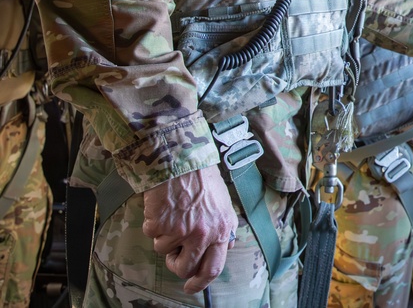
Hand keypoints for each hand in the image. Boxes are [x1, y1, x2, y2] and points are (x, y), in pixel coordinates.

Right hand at [142, 165, 237, 293]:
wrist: (180, 159)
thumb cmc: (201, 179)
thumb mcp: (223, 204)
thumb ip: (225, 227)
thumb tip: (228, 246)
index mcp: (222, 230)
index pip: (214, 268)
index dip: (200, 282)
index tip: (190, 288)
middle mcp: (203, 234)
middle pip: (185, 268)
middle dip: (176, 265)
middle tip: (173, 255)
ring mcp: (181, 230)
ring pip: (164, 251)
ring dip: (164, 237)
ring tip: (172, 213)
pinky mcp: (161, 224)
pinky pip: (151, 235)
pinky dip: (153, 223)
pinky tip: (162, 206)